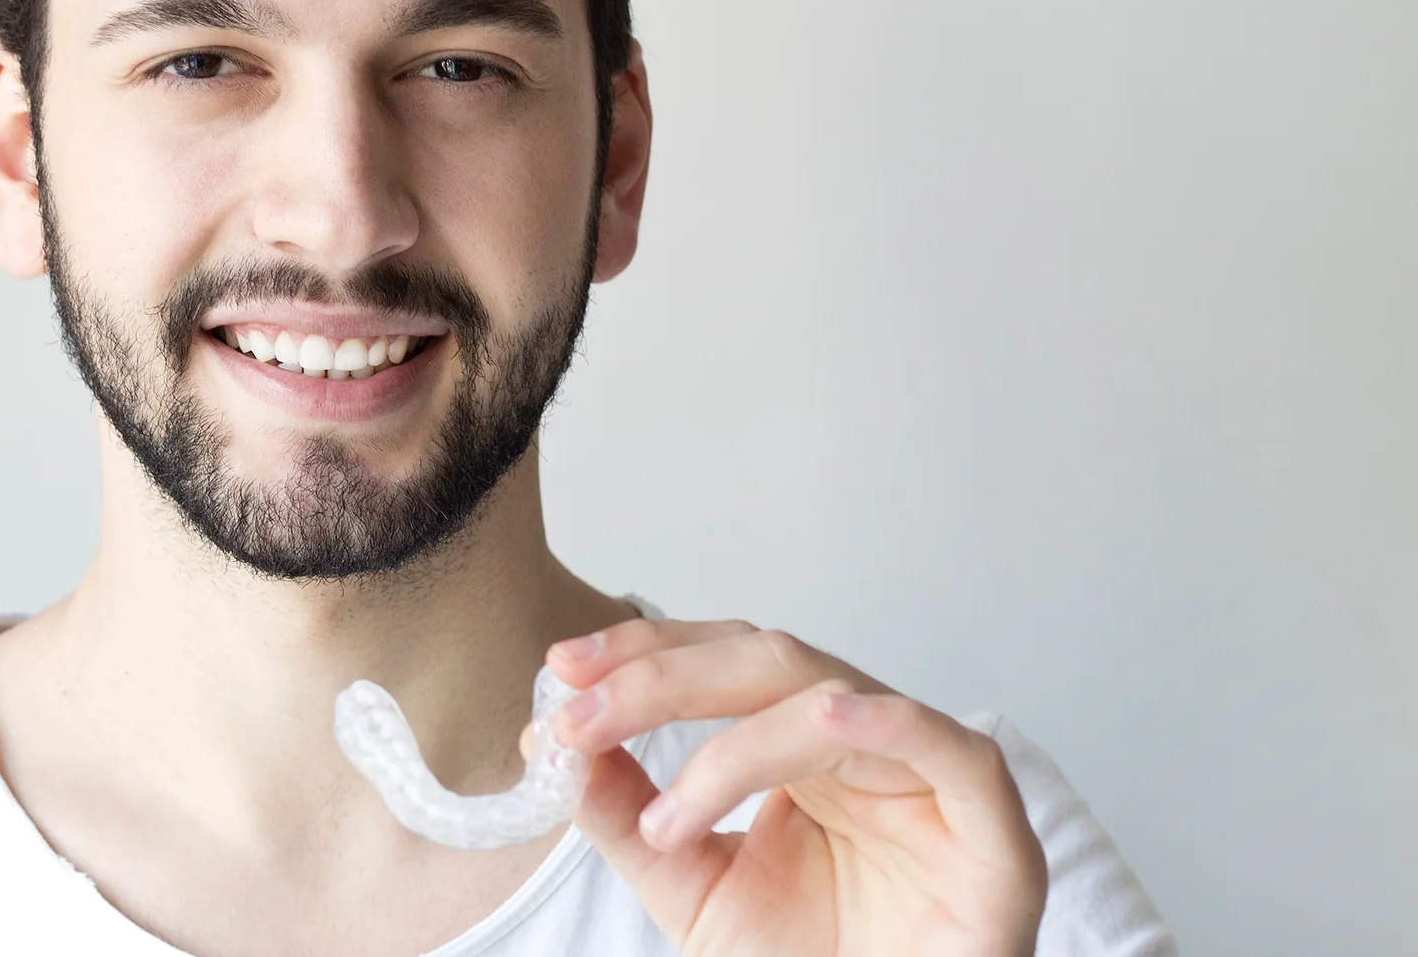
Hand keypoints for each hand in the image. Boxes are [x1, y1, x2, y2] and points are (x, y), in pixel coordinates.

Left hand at [545, 617, 1046, 955]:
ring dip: (733, 742)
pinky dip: (890, 722)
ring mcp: (930, 777)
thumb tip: (546, 744)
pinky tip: (828, 716)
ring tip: (668, 817)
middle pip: (765, 661)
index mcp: (800, 744)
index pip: (720, 660)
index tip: (561, 668)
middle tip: (577, 715)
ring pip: (832, 699)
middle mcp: (865, 742)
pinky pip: (955, 750)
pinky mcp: (994, 831)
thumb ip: (626, 816)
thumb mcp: (692, 888)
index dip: (643, 652)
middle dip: (662, 678)